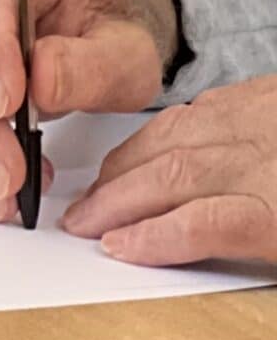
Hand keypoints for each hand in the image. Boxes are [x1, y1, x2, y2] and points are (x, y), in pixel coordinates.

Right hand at [63, 76, 276, 264]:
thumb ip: (257, 244)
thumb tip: (197, 248)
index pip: (203, 224)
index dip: (151, 238)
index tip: (113, 247)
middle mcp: (261, 156)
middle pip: (174, 175)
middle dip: (117, 199)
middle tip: (80, 219)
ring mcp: (258, 117)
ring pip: (174, 133)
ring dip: (127, 162)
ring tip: (99, 187)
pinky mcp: (261, 92)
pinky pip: (196, 106)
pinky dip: (159, 130)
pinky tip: (142, 147)